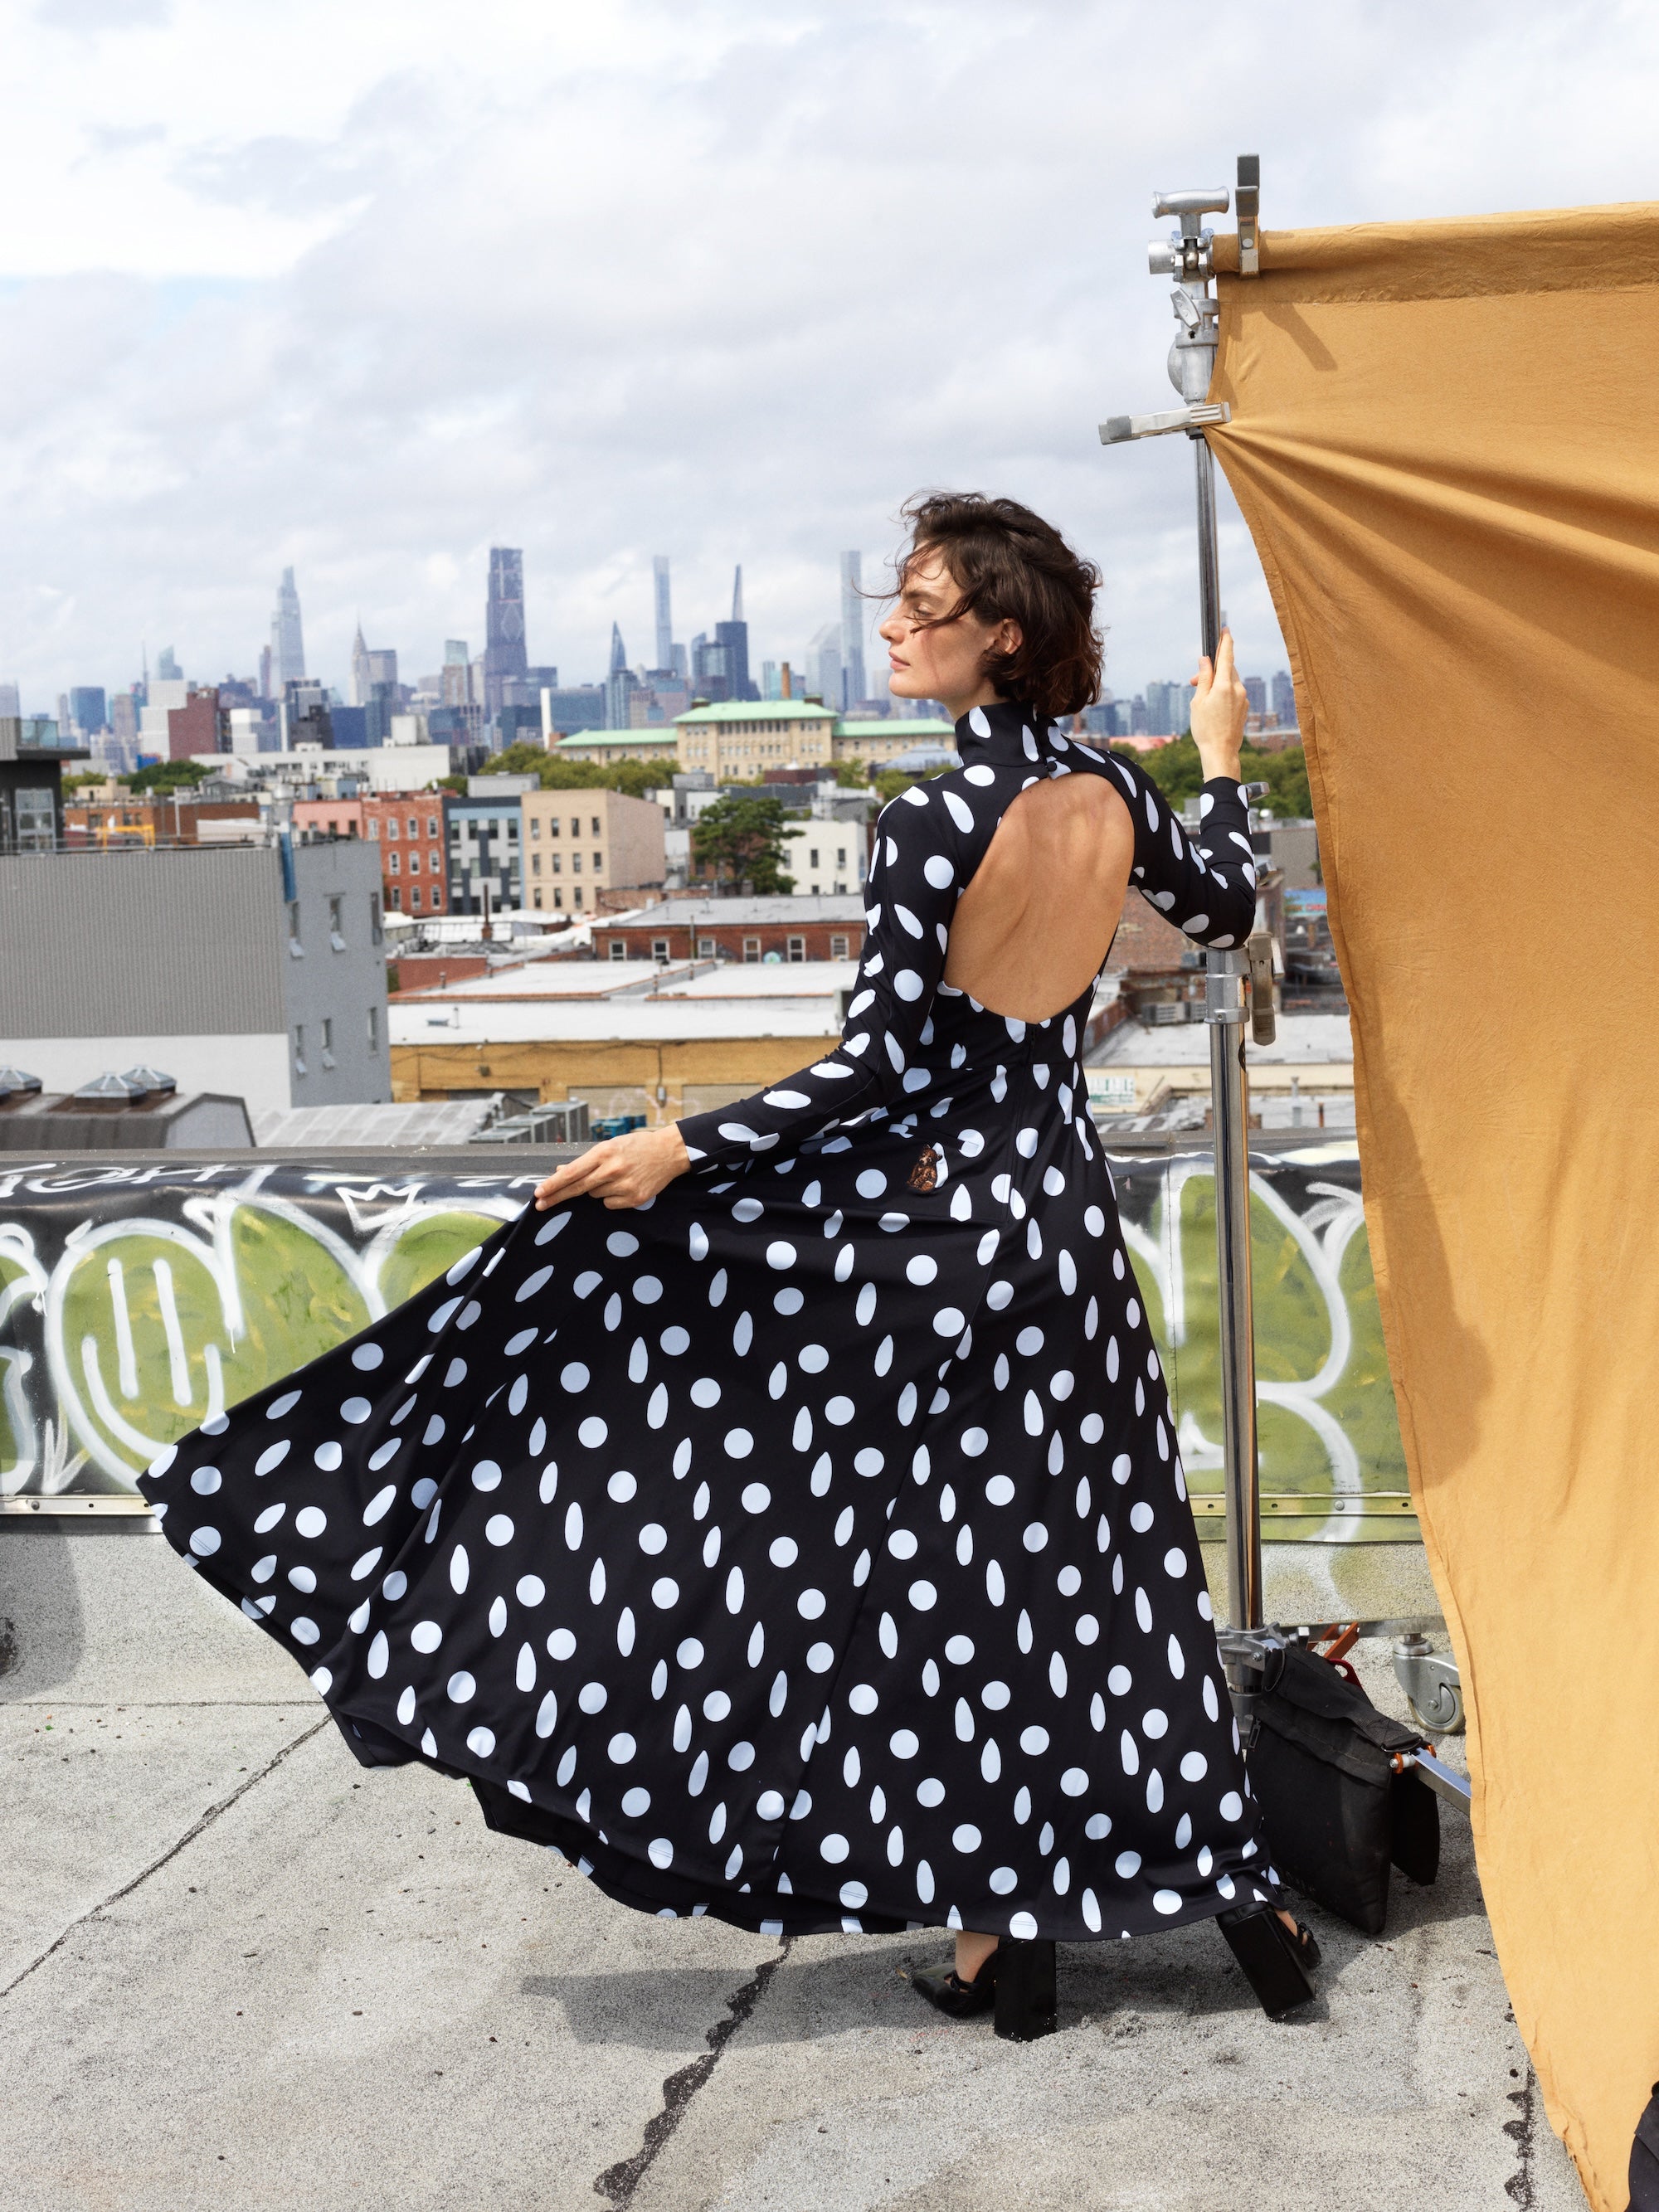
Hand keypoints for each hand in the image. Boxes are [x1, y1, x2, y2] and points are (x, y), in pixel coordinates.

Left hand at [533, 1124, 690, 1211]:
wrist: (668, 1152)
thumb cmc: (635, 1147)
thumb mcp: (609, 1147)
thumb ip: (585, 1161)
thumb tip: (561, 1172)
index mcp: (604, 1153)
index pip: (572, 1172)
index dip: (553, 1184)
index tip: (539, 1193)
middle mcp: (613, 1169)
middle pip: (577, 1188)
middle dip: (556, 1197)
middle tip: (540, 1205)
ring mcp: (624, 1185)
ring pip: (595, 1195)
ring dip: (596, 1189)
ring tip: (615, 1176)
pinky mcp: (635, 1198)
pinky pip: (610, 1204)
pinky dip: (611, 1198)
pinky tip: (623, 1186)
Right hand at [1188, 628, 1248, 782]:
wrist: (1221, 752)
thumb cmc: (1205, 728)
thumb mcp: (1198, 701)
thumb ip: (1203, 678)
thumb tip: (1206, 660)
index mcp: (1225, 685)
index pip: (1226, 656)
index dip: (1225, 641)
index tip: (1226, 629)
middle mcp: (1238, 689)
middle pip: (1227, 669)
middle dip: (1212, 670)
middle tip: (1194, 681)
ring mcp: (1243, 698)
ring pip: (1230, 681)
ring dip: (1217, 683)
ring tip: (1203, 698)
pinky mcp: (1245, 708)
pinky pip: (1234, 693)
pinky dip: (1224, 693)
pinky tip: (1214, 708)